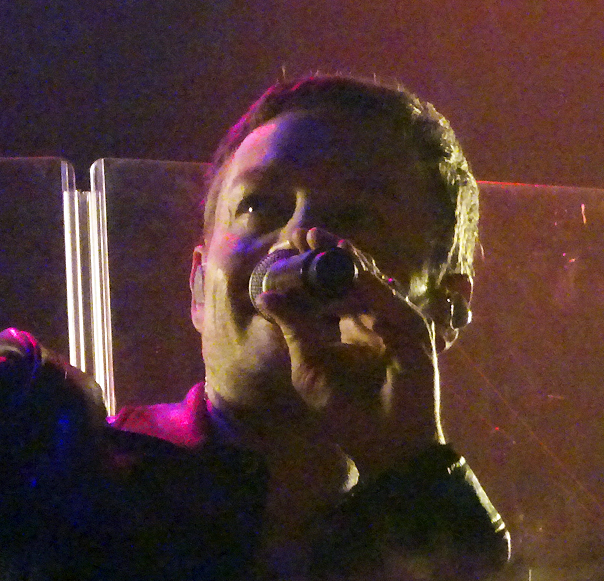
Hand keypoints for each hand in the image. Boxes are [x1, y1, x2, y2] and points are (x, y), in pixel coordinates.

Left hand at [257, 228, 442, 480]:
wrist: (384, 447)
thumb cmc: (345, 411)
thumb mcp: (309, 364)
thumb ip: (292, 328)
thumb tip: (264, 296)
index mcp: (351, 322)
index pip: (332, 284)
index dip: (313, 263)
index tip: (289, 244)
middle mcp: (375, 317)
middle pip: (353, 275)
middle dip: (328, 252)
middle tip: (302, 233)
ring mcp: (396, 323)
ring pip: (371, 281)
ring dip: (347, 259)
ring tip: (320, 240)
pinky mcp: (415, 334)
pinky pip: (389, 302)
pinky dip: (369, 285)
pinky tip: (349, 269)